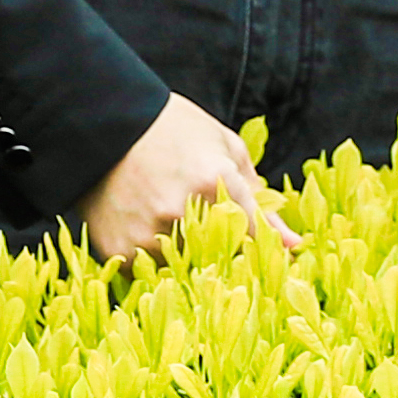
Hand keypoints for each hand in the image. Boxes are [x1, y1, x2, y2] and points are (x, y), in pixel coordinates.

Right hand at [76, 93, 299, 265]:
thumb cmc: (173, 130)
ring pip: (186, 270)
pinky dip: (153, 259)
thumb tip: (294, 246)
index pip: (257, 239)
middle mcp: (183, 213)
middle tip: (212, 235)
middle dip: (225, 255)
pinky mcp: (121, 251)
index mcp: (216, 182)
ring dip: (187, 257)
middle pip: (224, 261)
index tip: (272, 261)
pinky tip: (144, 225)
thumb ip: (261, 199)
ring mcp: (149, 235)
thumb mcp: (225, 149)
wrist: (103, 123)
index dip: (267, 252)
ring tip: (168, 219)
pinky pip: (149, 273)